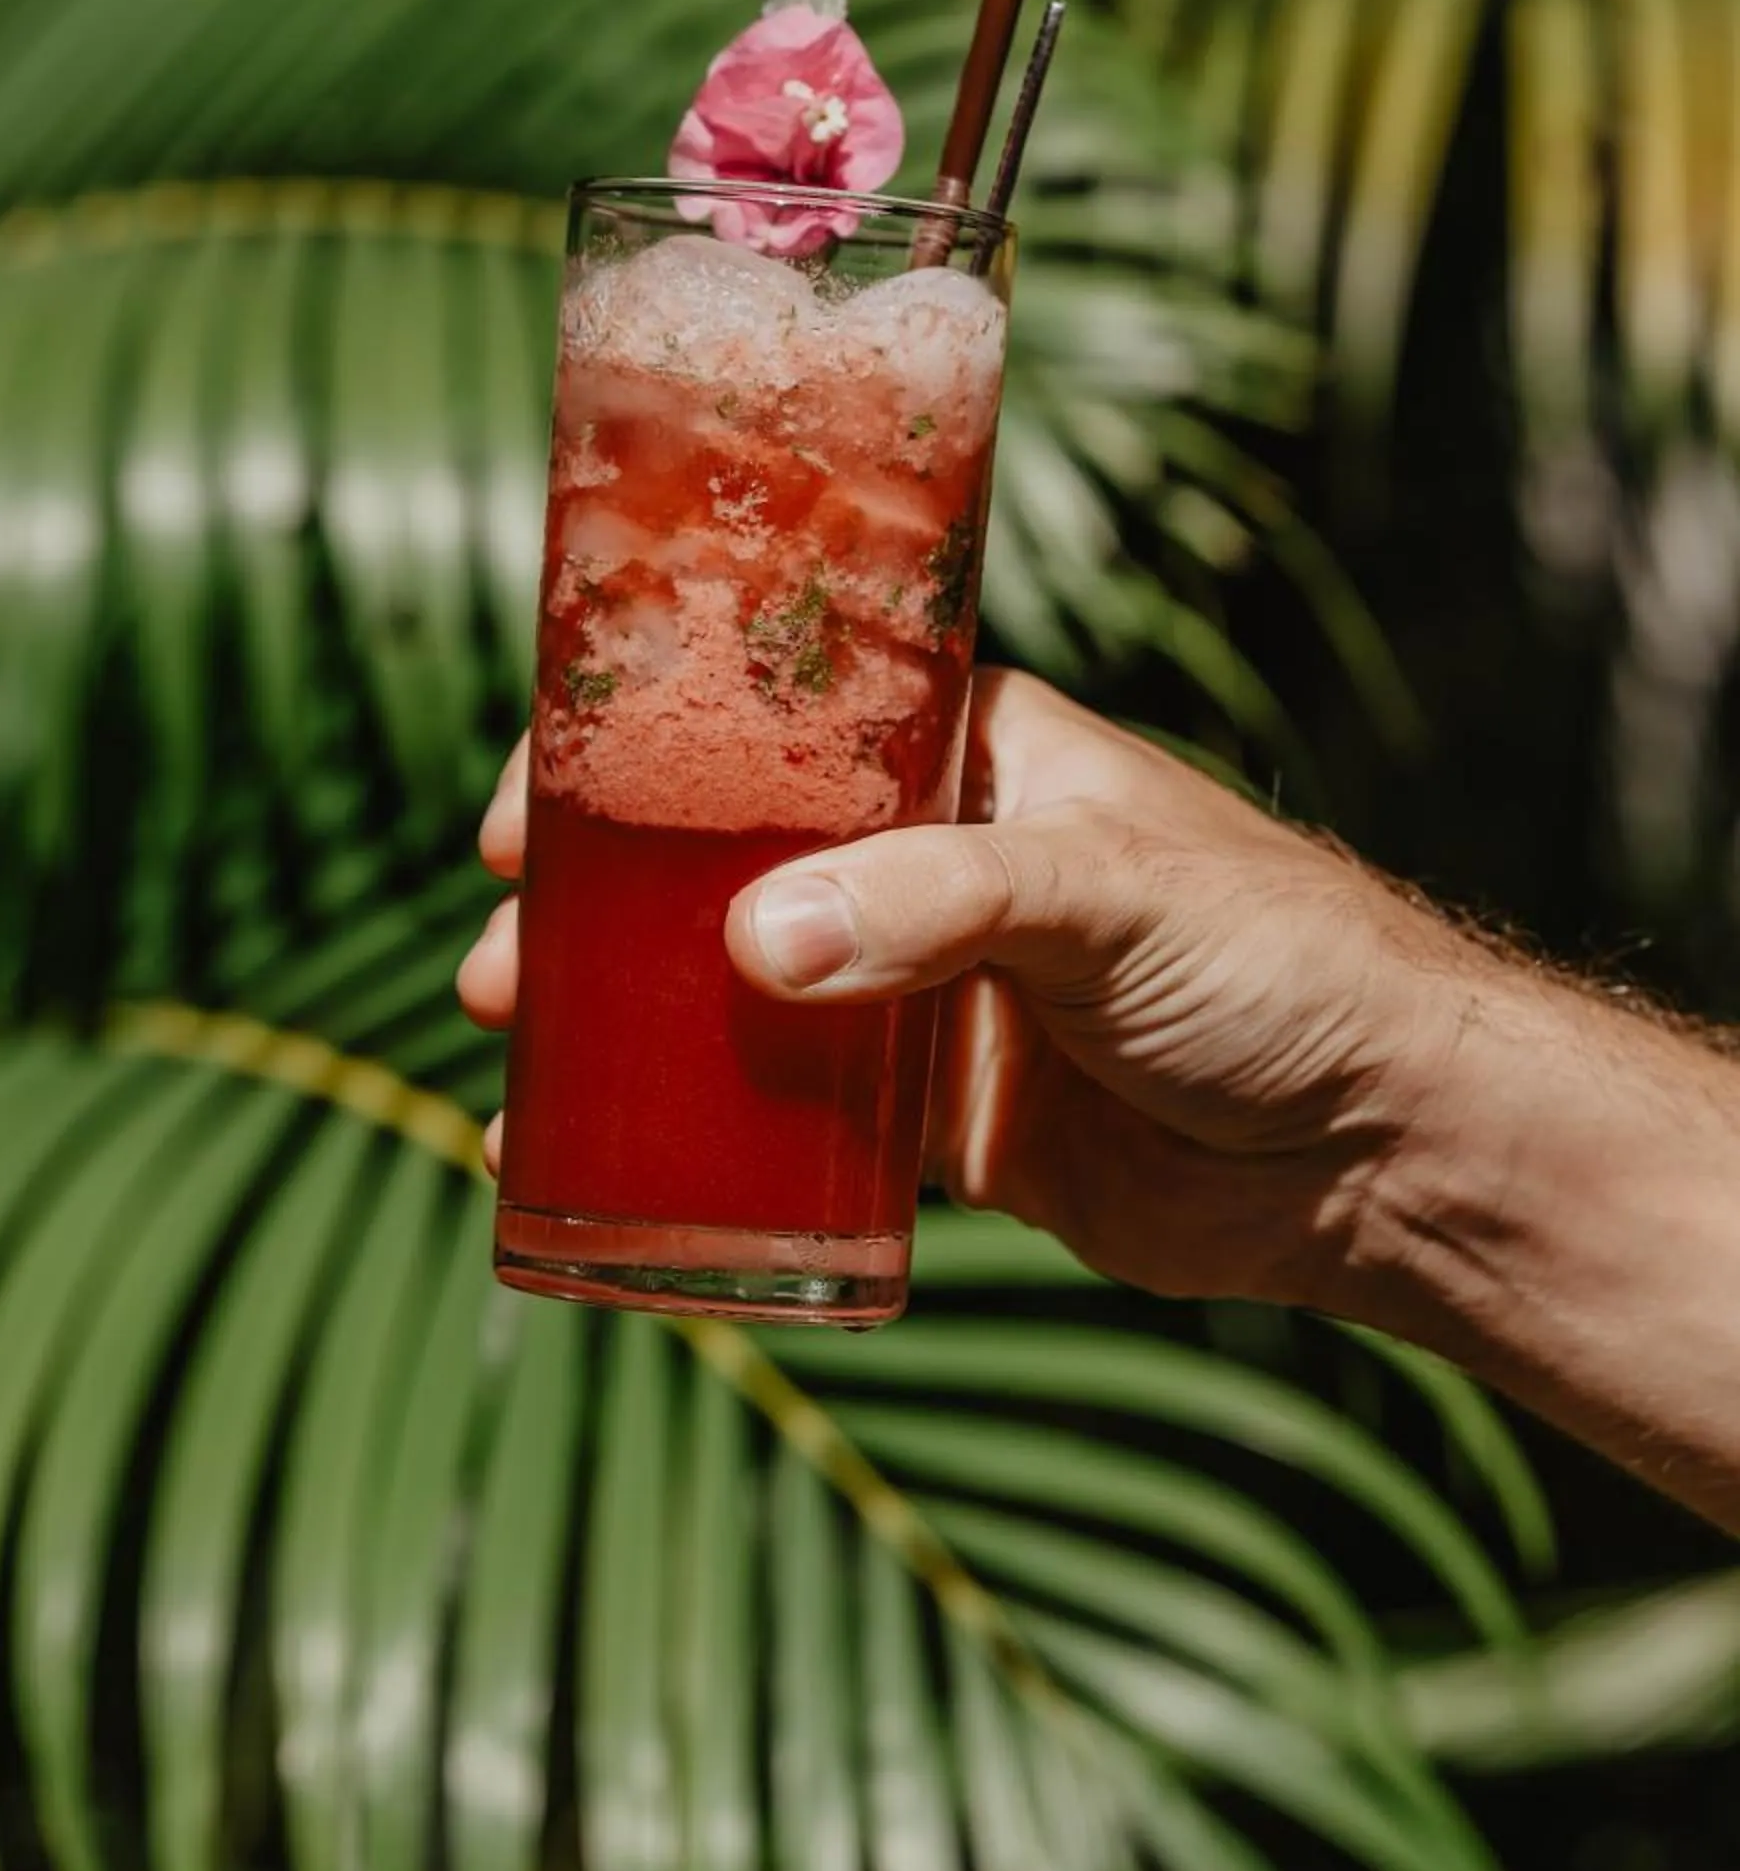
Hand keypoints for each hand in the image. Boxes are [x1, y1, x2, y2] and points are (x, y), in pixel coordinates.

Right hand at [459, 671, 1468, 1311]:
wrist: (1380, 1151)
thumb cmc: (1274, 961)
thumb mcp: (1105, 893)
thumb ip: (938, 909)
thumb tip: (752, 950)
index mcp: (966, 752)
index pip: (773, 707)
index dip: (641, 733)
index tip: (530, 789)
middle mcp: (929, 857)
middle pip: (720, 850)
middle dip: (596, 890)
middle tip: (490, 943)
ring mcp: (925, 989)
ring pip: (732, 984)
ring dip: (618, 1008)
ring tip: (505, 1040)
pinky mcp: (938, 1119)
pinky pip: (785, 1115)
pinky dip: (693, 1135)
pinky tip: (596, 1163)